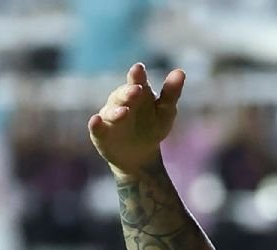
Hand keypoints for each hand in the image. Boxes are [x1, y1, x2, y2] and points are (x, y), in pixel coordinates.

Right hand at [88, 62, 184, 177]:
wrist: (140, 154)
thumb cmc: (152, 126)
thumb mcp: (165, 111)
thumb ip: (171, 92)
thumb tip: (181, 72)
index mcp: (137, 92)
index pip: (137, 81)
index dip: (137, 76)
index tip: (139, 68)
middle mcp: (120, 102)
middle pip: (122, 95)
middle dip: (128, 92)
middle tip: (137, 89)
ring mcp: (109, 116)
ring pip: (111, 112)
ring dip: (117, 112)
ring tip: (125, 111)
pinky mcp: (101, 133)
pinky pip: (96, 127)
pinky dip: (96, 124)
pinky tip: (96, 120)